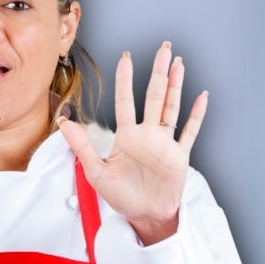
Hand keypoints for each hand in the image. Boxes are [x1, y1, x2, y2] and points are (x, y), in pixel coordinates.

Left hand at [57, 42, 207, 244]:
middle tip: (164, 48)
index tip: (127, 58)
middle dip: (158, 72)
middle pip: (154, 96)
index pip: (126, 101)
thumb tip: (63, 123)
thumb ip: (82, 146)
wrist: (144, 216)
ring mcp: (165, 143)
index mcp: (127, 137)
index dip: (126, 79)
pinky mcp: (179, 156)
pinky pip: (189, 131)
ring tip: (179, 63)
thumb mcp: (96, 172)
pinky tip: (201, 96)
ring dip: (177, 85)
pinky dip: (196, 115)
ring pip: (172, 107)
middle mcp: (147, 135)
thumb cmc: (121, 196)